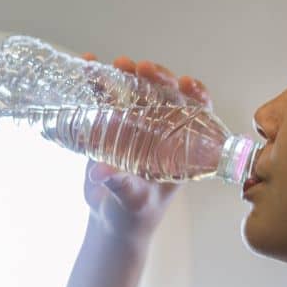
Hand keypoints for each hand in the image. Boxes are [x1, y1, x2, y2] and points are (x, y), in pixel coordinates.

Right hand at [80, 53, 211, 243]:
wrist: (113, 222)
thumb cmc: (135, 215)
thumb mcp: (134, 201)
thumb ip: (122, 186)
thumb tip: (103, 172)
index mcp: (180, 148)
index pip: (198, 115)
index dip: (196, 96)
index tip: (185, 83)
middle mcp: (162, 132)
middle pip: (166, 96)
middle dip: (157, 78)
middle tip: (142, 68)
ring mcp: (136, 127)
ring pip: (137, 93)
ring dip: (128, 75)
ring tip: (116, 63)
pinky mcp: (111, 128)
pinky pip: (107, 100)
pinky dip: (98, 83)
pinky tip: (88, 65)